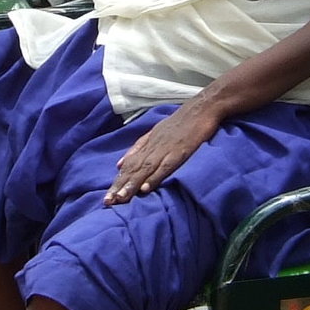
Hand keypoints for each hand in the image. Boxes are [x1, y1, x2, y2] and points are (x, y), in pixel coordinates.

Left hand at [106, 96, 226, 203]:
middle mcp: (153, 147)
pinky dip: (155, 177)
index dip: (118, 182)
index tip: (107, 198)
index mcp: (147, 144)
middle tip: (108, 202)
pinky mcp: (180, 151)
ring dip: (132, 185)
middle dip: (120, 186)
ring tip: (121, 199)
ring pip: (145, 169)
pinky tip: (146, 188)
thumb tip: (119, 165)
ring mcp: (166, 149)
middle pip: (133, 169)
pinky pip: (165, 166)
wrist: (201, 107)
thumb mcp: (155, 133)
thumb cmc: (180, 122)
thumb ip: (137, 149)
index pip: (129, 166)